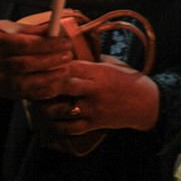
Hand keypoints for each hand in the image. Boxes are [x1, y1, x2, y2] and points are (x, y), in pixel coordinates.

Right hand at [0, 20, 72, 98]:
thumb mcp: (4, 27)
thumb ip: (29, 30)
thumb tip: (55, 27)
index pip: (24, 45)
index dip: (47, 45)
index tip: (65, 42)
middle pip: (25, 65)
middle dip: (51, 61)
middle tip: (69, 55)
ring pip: (25, 83)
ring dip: (49, 78)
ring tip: (66, 70)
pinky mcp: (1, 92)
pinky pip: (24, 95)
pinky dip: (42, 92)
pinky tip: (56, 85)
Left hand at [29, 56, 159, 134]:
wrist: (147, 104)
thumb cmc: (128, 80)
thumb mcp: (112, 65)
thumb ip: (91, 61)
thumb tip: (68, 53)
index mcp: (99, 72)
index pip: (70, 67)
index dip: (53, 65)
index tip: (42, 64)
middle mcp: (94, 91)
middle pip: (62, 86)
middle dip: (45, 85)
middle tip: (33, 83)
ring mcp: (93, 109)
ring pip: (61, 109)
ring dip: (46, 107)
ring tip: (38, 102)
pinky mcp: (94, 124)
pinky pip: (70, 128)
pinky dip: (57, 125)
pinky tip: (51, 120)